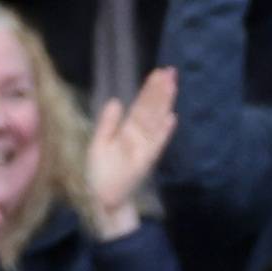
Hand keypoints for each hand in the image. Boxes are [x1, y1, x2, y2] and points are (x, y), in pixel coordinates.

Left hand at [86, 67, 177, 240]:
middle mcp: (138, 137)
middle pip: (151, 110)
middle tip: (171, 71)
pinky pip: (155, 145)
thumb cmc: (100, 173)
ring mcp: (143, 148)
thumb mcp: (99, 144)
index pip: (141, 106)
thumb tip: (116, 100)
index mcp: (127, 131)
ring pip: (155, 122)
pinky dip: (163, 133)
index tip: (158, 72)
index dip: (149, 90)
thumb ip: (107, 124)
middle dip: (160, 91)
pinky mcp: (144, 162)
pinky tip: (170, 119)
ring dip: (164, 105)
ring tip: (172, 86)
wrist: (101, 198)